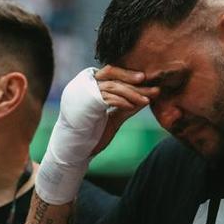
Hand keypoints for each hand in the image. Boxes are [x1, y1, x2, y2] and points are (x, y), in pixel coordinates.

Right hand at [39, 66, 155, 204]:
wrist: (76, 150)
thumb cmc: (92, 134)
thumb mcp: (114, 118)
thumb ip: (126, 107)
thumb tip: (144, 99)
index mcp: (91, 86)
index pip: (111, 73)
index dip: (127, 74)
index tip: (144, 78)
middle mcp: (86, 86)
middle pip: (112, 75)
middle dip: (131, 78)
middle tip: (147, 80)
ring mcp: (86, 94)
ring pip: (113, 86)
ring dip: (132, 93)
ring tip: (147, 100)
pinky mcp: (87, 104)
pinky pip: (109, 98)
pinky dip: (122, 102)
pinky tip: (132, 106)